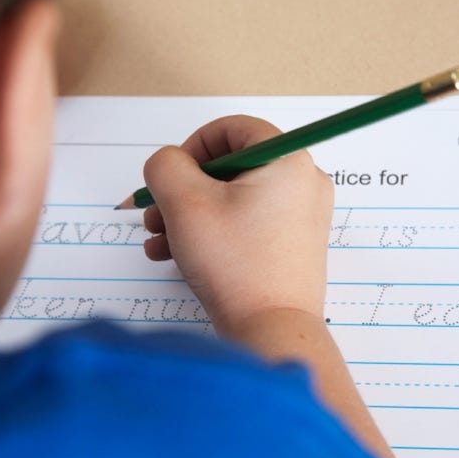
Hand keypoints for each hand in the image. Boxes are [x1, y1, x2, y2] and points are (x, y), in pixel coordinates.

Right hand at [138, 115, 332, 332]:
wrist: (270, 328)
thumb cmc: (233, 261)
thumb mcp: (183, 201)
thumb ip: (165, 165)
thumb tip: (169, 164)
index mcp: (287, 161)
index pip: (233, 128)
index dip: (193, 145)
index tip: (171, 177)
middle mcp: (302, 183)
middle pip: (229, 166)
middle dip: (182, 189)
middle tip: (155, 213)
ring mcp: (300, 216)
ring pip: (231, 197)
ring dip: (187, 214)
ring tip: (159, 240)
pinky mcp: (291, 245)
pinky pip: (244, 222)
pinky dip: (210, 231)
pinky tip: (174, 255)